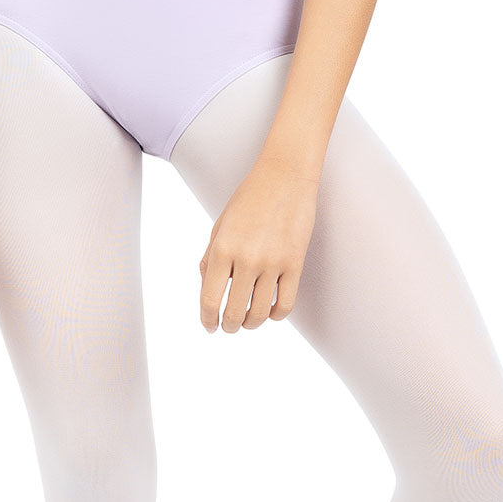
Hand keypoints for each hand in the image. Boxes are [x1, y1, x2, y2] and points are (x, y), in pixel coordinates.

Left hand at [198, 155, 318, 333]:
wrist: (284, 175)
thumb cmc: (250, 197)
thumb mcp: (221, 224)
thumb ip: (210, 256)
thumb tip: (206, 287)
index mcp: (222, 248)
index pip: (210, 299)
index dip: (208, 319)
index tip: (209, 326)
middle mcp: (246, 259)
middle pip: (235, 312)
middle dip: (229, 325)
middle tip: (228, 326)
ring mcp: (273, 263)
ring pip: (260, 314)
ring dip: (251, 324)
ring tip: (248, 321)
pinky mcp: (295, 263)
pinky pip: (285, 304)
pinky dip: (275, 315)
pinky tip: (270, 311)